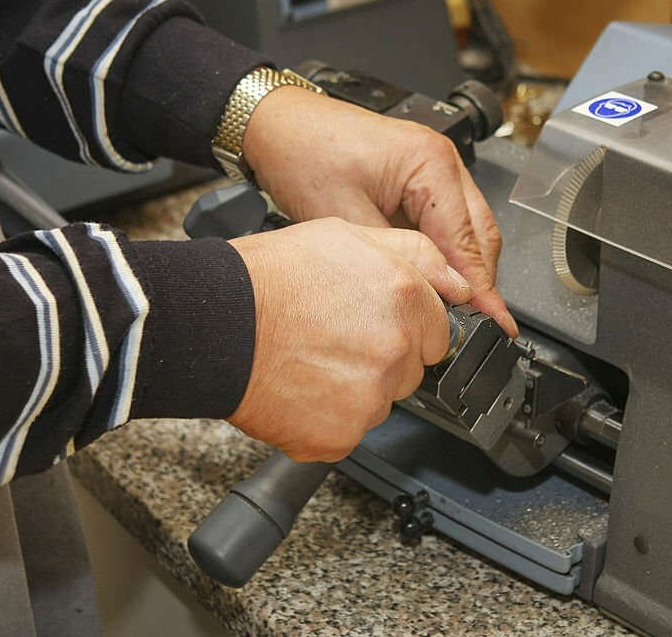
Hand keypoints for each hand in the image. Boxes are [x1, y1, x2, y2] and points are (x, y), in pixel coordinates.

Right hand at [228, 217, 471, 461]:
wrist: (214, 323)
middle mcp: (395, 349)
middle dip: (381, 358)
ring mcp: (369, 397)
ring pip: (378, 402)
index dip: (405, 327)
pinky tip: (298, 388)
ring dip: (353, 389)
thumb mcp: (344, 235)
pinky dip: (325, 419)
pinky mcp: (340, 435)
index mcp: (404, 298)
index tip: (373, 324)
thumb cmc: (268, 278)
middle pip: (409, 370)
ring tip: (309, 360)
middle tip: (333, 338)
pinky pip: (346, 432)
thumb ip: (414, 255)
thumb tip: (457, 282)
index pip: (438, 333)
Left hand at [242, 86, 517, 337]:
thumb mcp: (348, 219)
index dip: (480, 287)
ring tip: (460, 306)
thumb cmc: (303, 155)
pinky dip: (447, 248)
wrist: (278, 124)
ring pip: (470, 226)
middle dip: (481, 279)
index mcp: (430, 163)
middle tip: (481, 322)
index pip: (467, 240)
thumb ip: (398, 259)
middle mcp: (442, 159)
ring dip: (466, 265)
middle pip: (481, 233)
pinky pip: (449, 217)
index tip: (495, 320)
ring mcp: (435, 164)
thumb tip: (433, 293)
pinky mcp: (421, 173)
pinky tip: (437, 275)